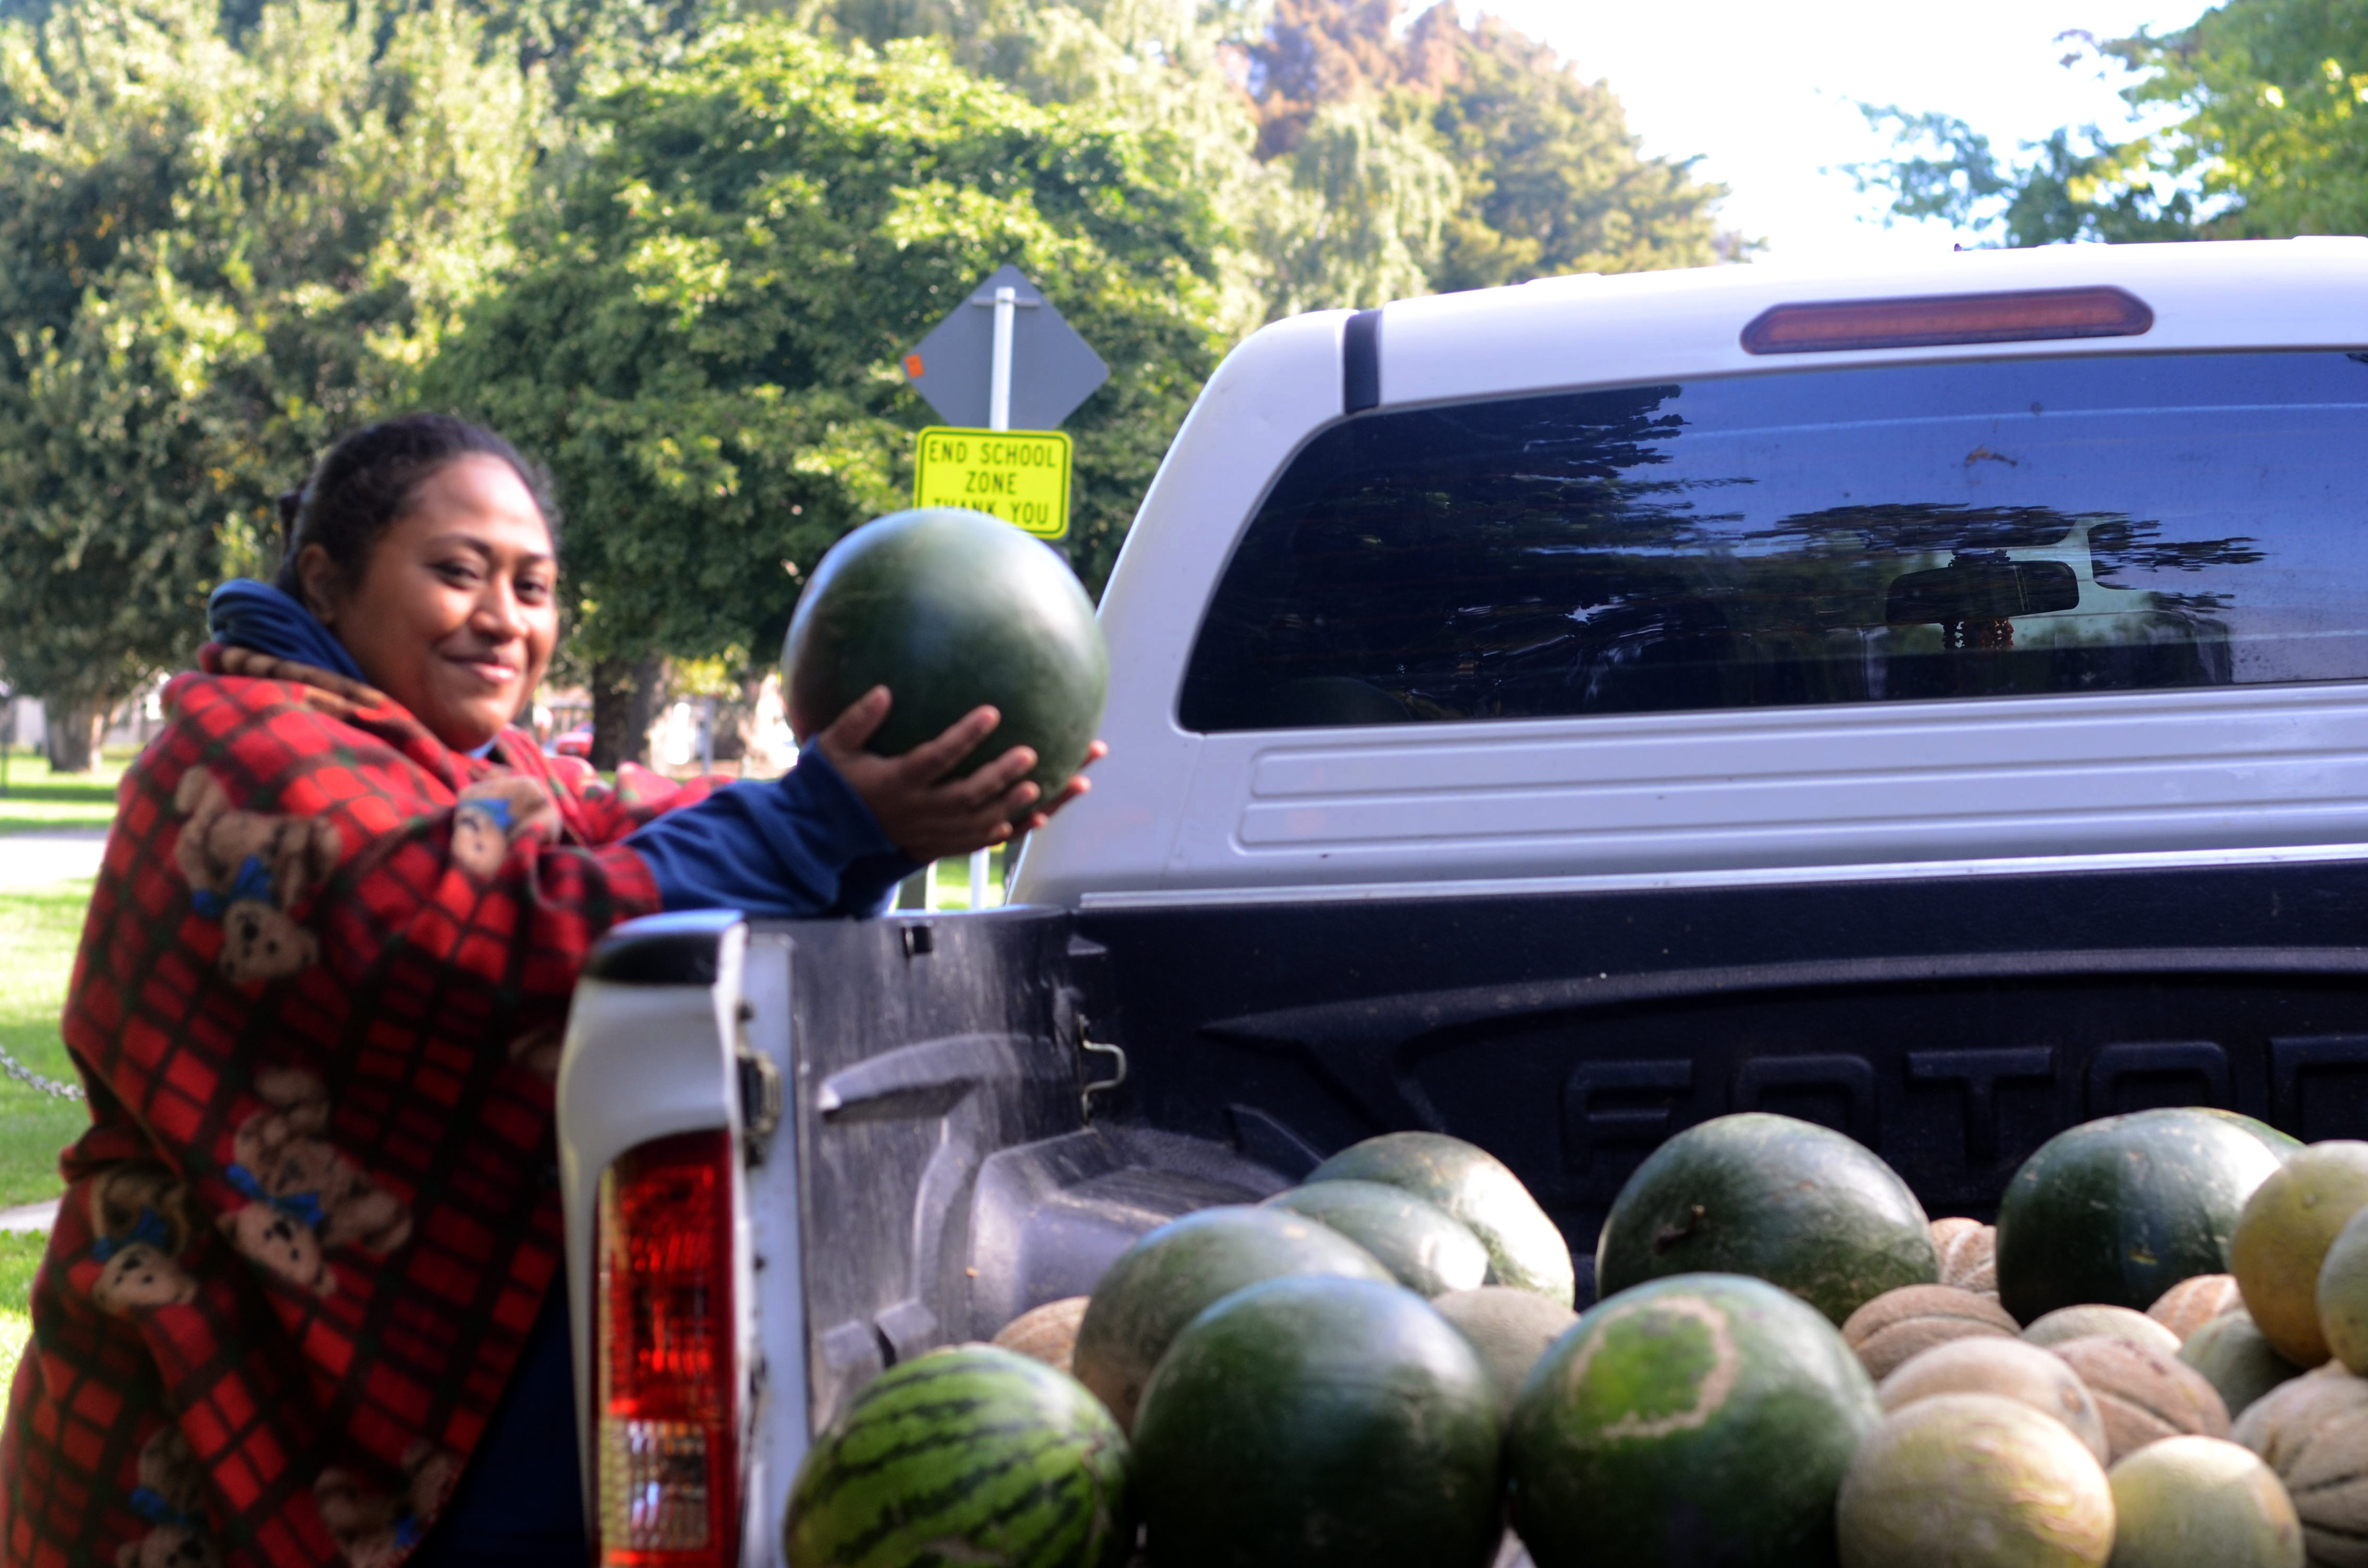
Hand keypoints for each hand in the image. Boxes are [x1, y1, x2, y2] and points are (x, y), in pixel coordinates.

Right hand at [817, 687, 1104, 862]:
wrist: (826, 834)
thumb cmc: (833, 782)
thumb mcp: (833, 747)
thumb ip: (857, 720)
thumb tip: (882, 691)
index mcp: (896, 782)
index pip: (936, 758)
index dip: (965, 737)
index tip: (992, 712)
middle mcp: (918, 811)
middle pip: (967, 795)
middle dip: (1000, 775)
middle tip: (1031, 753)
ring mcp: (929, 832)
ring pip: (979, 823)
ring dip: (1013, 805)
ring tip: (1042, 786)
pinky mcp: (936, 845)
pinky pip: (978, 842)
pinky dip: (1009, 830)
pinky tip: (1039, 816)